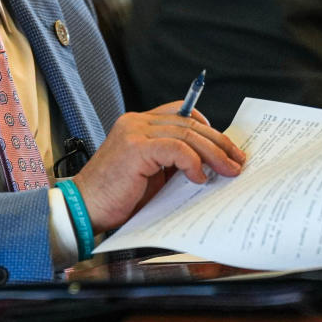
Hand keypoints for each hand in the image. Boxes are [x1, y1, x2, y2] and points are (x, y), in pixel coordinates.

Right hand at [71, 102, 245, 231]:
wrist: (84, 208)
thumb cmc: (115, 197)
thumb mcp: (150, 174)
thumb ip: (171, 161)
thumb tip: (207, 163)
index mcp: (138, 124)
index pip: (180, 112)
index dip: (206, 126)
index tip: (224, 145)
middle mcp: (136, 122)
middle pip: (189, 123)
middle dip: (218, 142)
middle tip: (237, 160)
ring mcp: (135, 132)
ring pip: (187, 134)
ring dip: (213, 154)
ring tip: (228, 170)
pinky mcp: (135, 148)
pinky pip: (176, 148)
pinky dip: (192, 162)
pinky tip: (199, 177)